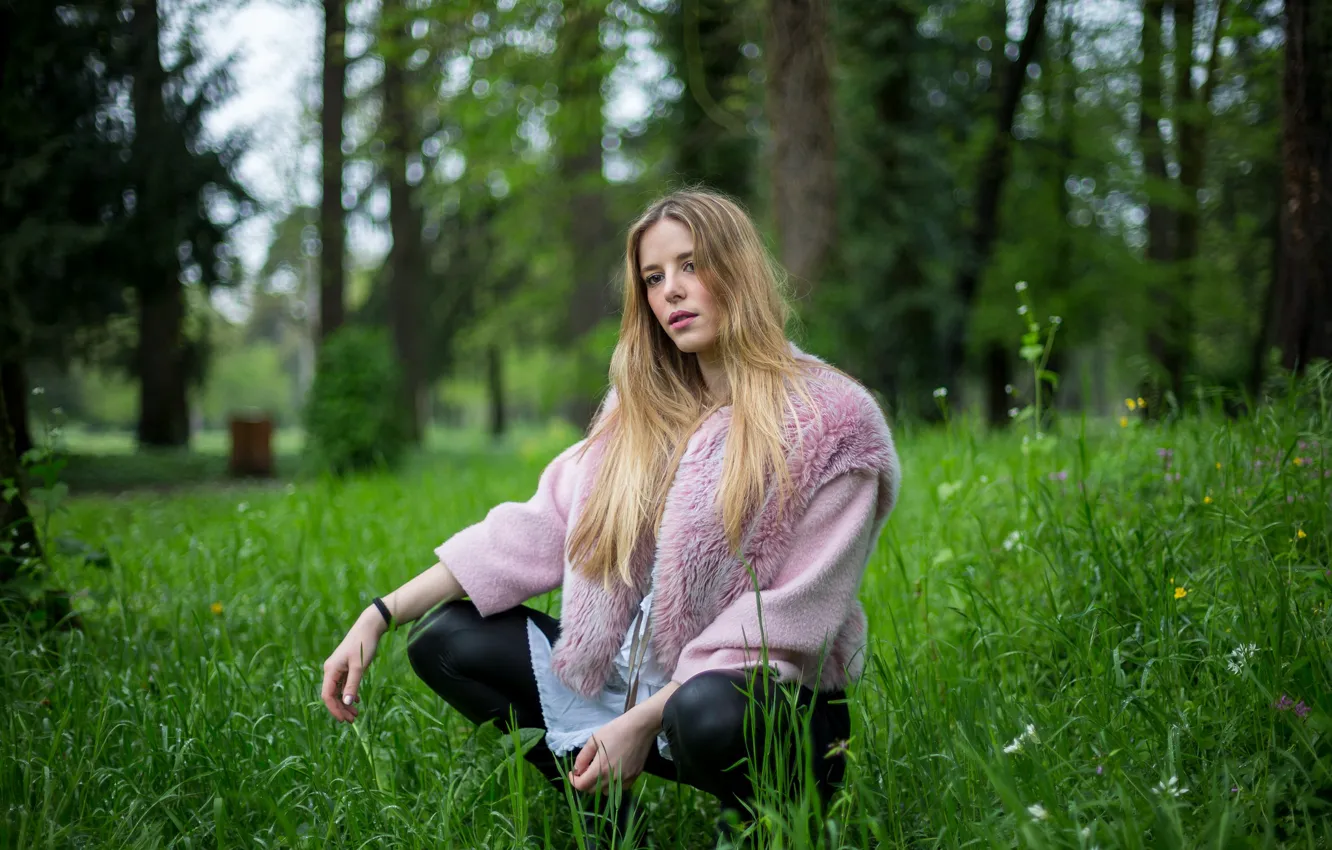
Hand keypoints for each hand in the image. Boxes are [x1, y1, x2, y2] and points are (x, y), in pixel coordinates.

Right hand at [320, 608, 385, 722]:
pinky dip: (349, 694)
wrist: (369, 627)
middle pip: (332, 695)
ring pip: (338, 691)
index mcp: (331, 670)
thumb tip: (347, 703)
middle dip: (341, 709)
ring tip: (356, 714)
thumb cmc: (364, 645)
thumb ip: (353, 685)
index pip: (327, 695)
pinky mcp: (344, 667)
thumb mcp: (359, 667)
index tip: (344, 720)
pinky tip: (358, 701)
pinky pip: (343, 685)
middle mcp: (331, 670)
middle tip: (353, 720)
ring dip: (346, 703)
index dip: (334, 709)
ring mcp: (337, 669)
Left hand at [569, 712, 656, 793]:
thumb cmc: (616, 730)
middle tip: (585, 770)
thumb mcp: (594, 740)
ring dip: (599, 785)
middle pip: (593, 791)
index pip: (581, 786)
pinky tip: (613, 772)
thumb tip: (577, 770)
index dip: (574, 781)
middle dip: (585, 782)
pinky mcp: (634, 777)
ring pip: (606, 791)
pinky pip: (620, 788)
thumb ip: (583, 757)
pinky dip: (613, 784)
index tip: (573, 773)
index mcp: (600, 769)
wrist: (640, 727)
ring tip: (600, 771)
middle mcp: (612, 779)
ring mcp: (625, 779)